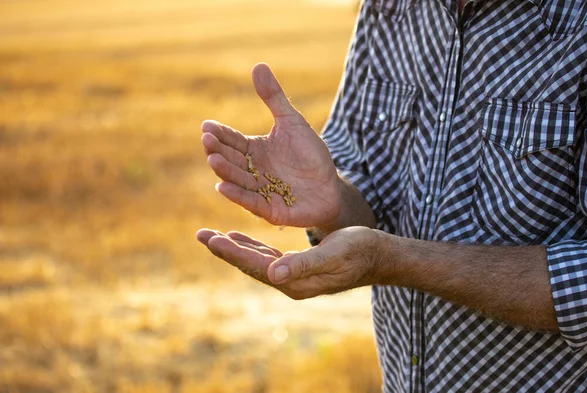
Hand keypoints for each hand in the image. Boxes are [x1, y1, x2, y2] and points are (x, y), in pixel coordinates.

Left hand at [196, 226, 381, 299]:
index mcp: (295, 282)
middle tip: (201, 235)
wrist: (378, 256)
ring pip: (256, 260)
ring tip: (213, 236)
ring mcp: (293, 275)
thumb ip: (303, 265)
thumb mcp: (333, 255)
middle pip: (250, 265)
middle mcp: (290, 282)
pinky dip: (252, 246)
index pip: (256, 267)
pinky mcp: (298, 266)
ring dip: (235, 247)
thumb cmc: (359, 252)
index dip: (232, 253)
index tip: (211, 239)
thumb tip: (273, 275)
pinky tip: (241, 238)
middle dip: (225, 249)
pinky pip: (267, 257)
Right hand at [201, 63, 341, 226]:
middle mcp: (252, 171)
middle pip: (231, 160)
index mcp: (254, 150)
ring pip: (237, 181)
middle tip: (207, 140)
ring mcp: (259, 191)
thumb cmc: (310, 155)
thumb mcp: (292, 122)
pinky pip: (251, 203)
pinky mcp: (270, 210)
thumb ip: (273, 98)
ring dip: (224, 172)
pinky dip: (237, 196)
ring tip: (213, 160)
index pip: (232, 140)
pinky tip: (223, 187)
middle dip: (218, 151)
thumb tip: (258, 65)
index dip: (220, 134)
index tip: (207, 126)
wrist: (332, 186)